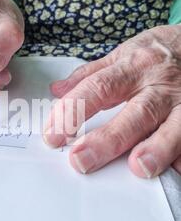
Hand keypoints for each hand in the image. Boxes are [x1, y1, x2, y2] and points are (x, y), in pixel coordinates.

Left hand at [43, 25, 180, 177]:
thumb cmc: (159, 51)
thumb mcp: (124, 53)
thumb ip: (91, 74)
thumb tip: (57, 90)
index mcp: (133, 67)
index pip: (98, 88)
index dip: (73, 111)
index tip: (52, 134)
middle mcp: (159, 85)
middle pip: (134, 112)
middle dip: (107, 138)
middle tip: (80, 159)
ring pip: (173, 126)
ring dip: (157, 148)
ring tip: (139, 167)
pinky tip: (177, 169)